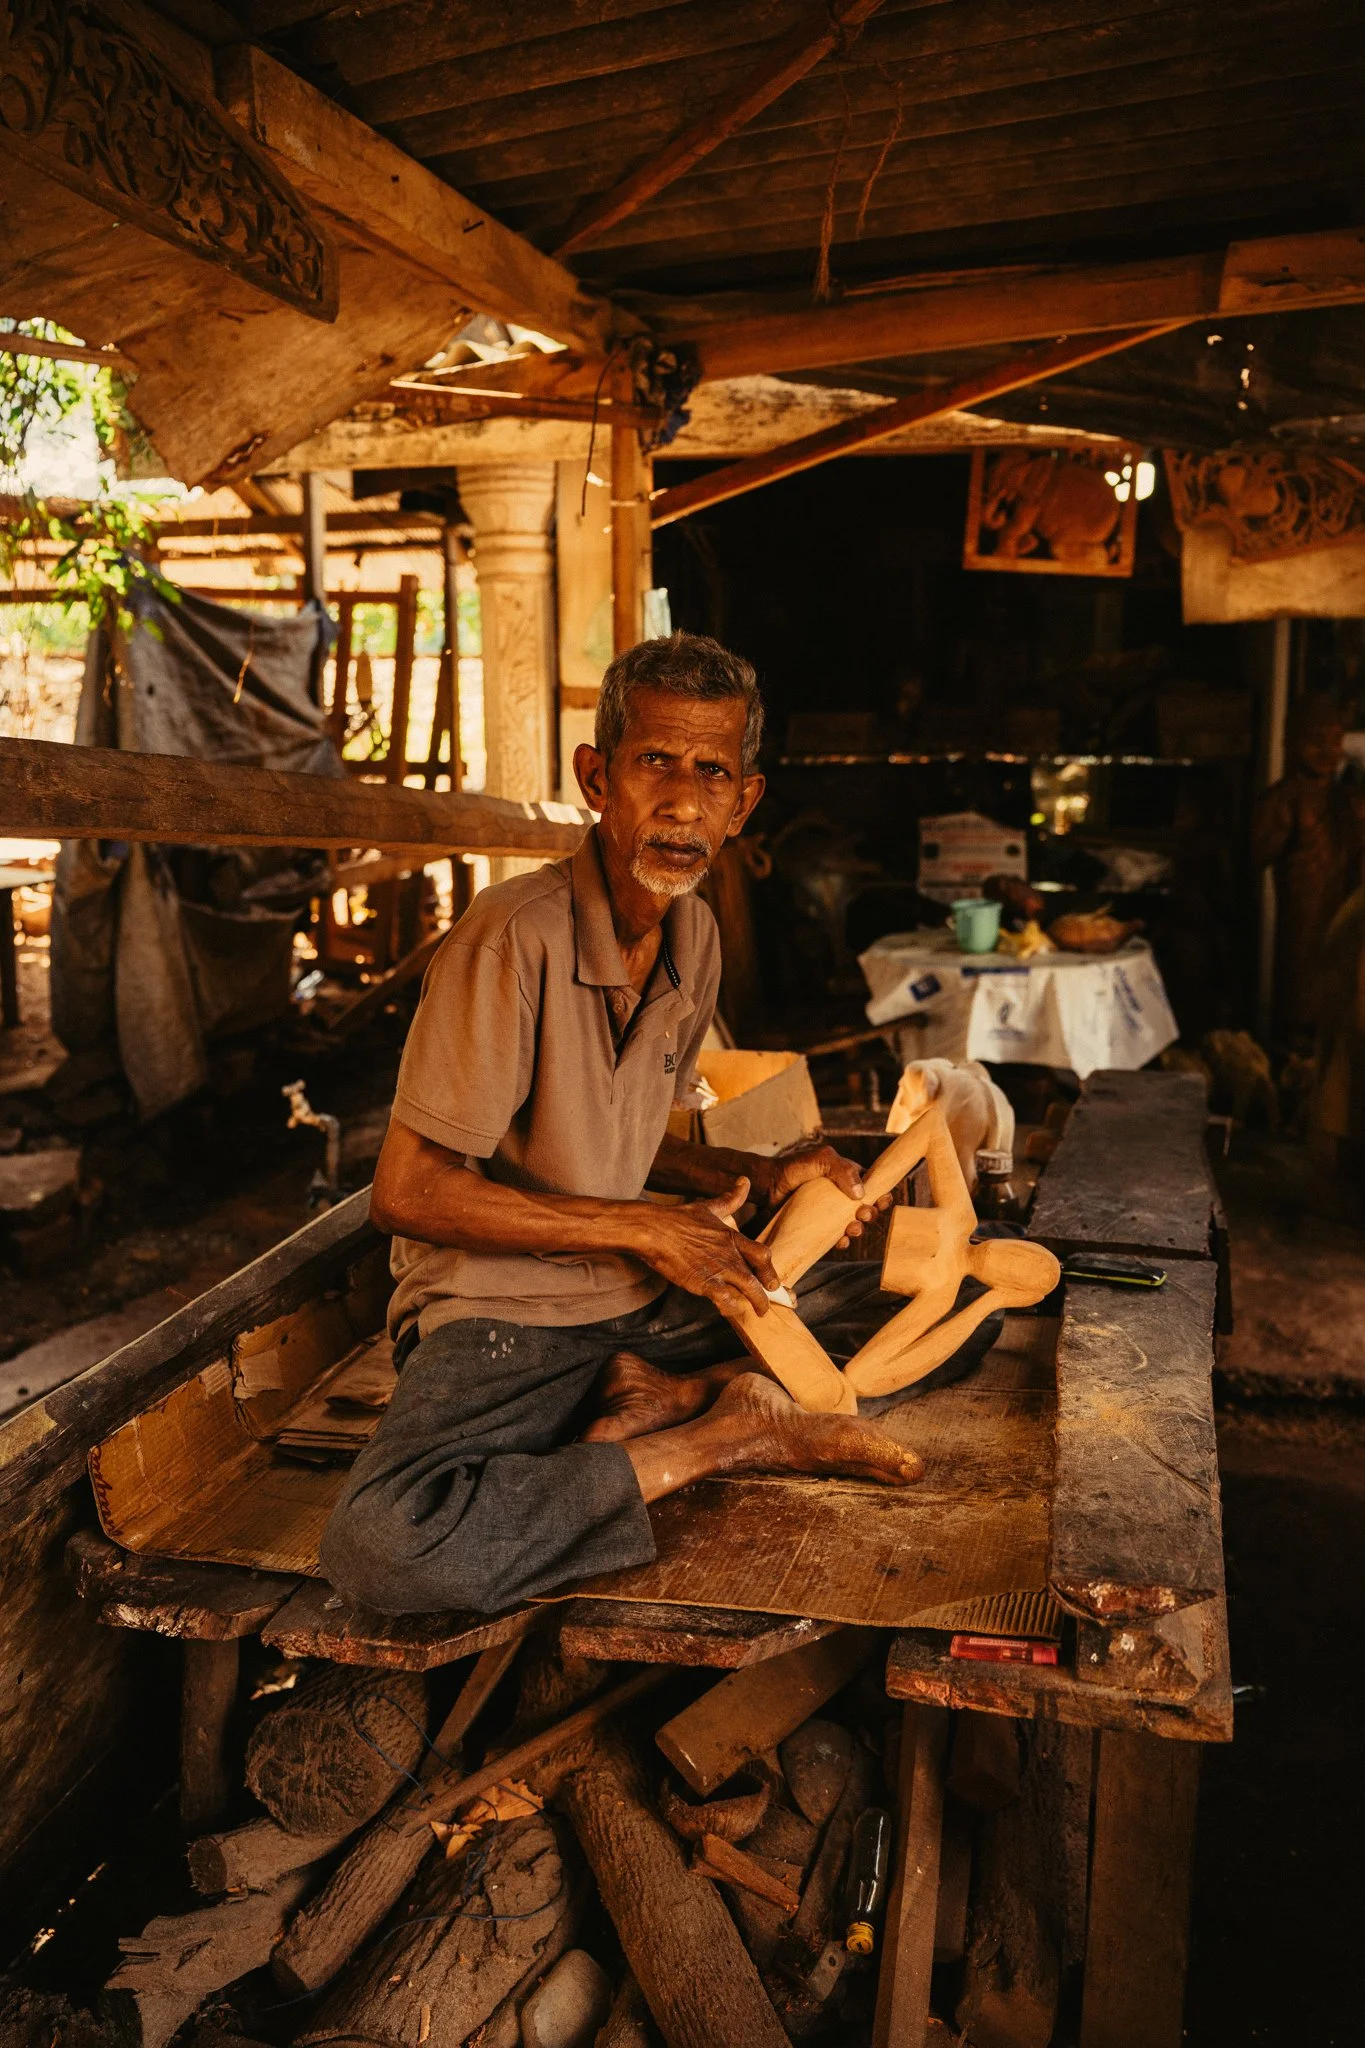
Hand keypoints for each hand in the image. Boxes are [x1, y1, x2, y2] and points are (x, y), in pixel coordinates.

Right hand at [631, 1177, 779, 1320]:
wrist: (653, 1229)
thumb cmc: (677, 1218)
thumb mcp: (709, 1207)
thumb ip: (730, 1198)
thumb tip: (745, 1181)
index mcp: (731, 1238)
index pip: (762, 1254)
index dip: (770, 1269)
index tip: (773, 1280)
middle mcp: (729, 1254)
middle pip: (759, 1275)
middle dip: (768, 1292)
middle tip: (767, 1303)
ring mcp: (718, 1268)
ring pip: (748, 1289)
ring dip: (756, 1303)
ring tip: (758, 1312)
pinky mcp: (702, 1281)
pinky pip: (725, 1299)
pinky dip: (731, 1307)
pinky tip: (729, 1309)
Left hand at [753, 1144, 894, 1248]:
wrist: (768, 1186)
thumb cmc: (794, 1168)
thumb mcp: (821, 1160)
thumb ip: (843, 1169)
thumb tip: (860, 1193)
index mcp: (847, 1176)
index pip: (873, 1186)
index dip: (881, 1195)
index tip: (881, 1201)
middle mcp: (841, 1195)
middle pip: (866, 1208)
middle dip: (870, 1214)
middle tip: (862, 1214)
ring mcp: (830, 1212)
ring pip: (854, 1225)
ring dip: (858, 1230)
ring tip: (851, 1229)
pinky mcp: (819, 1227)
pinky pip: (836, 1238)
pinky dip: (842, 1242)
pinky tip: (840, 1242)